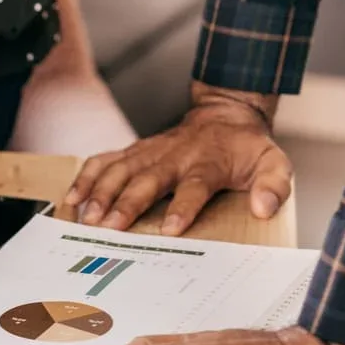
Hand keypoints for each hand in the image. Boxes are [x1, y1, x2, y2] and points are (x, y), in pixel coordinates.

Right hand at [64, 87, 292, 233]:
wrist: (225, 114)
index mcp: (207, 164)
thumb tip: (263, 208)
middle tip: (109, 228)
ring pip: (119, 170)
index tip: (170, 229)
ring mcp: (149, 152)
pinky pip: (103, 161)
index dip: (183, 207)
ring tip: (85, 218)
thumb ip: (273, 185)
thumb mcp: (273, 162)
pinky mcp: (133, 151)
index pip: (194, 186)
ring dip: (100, 193)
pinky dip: (85, 178)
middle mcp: (174, 157)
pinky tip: (71, 199)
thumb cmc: (245, 149)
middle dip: (126, 203)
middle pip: (147, 180)